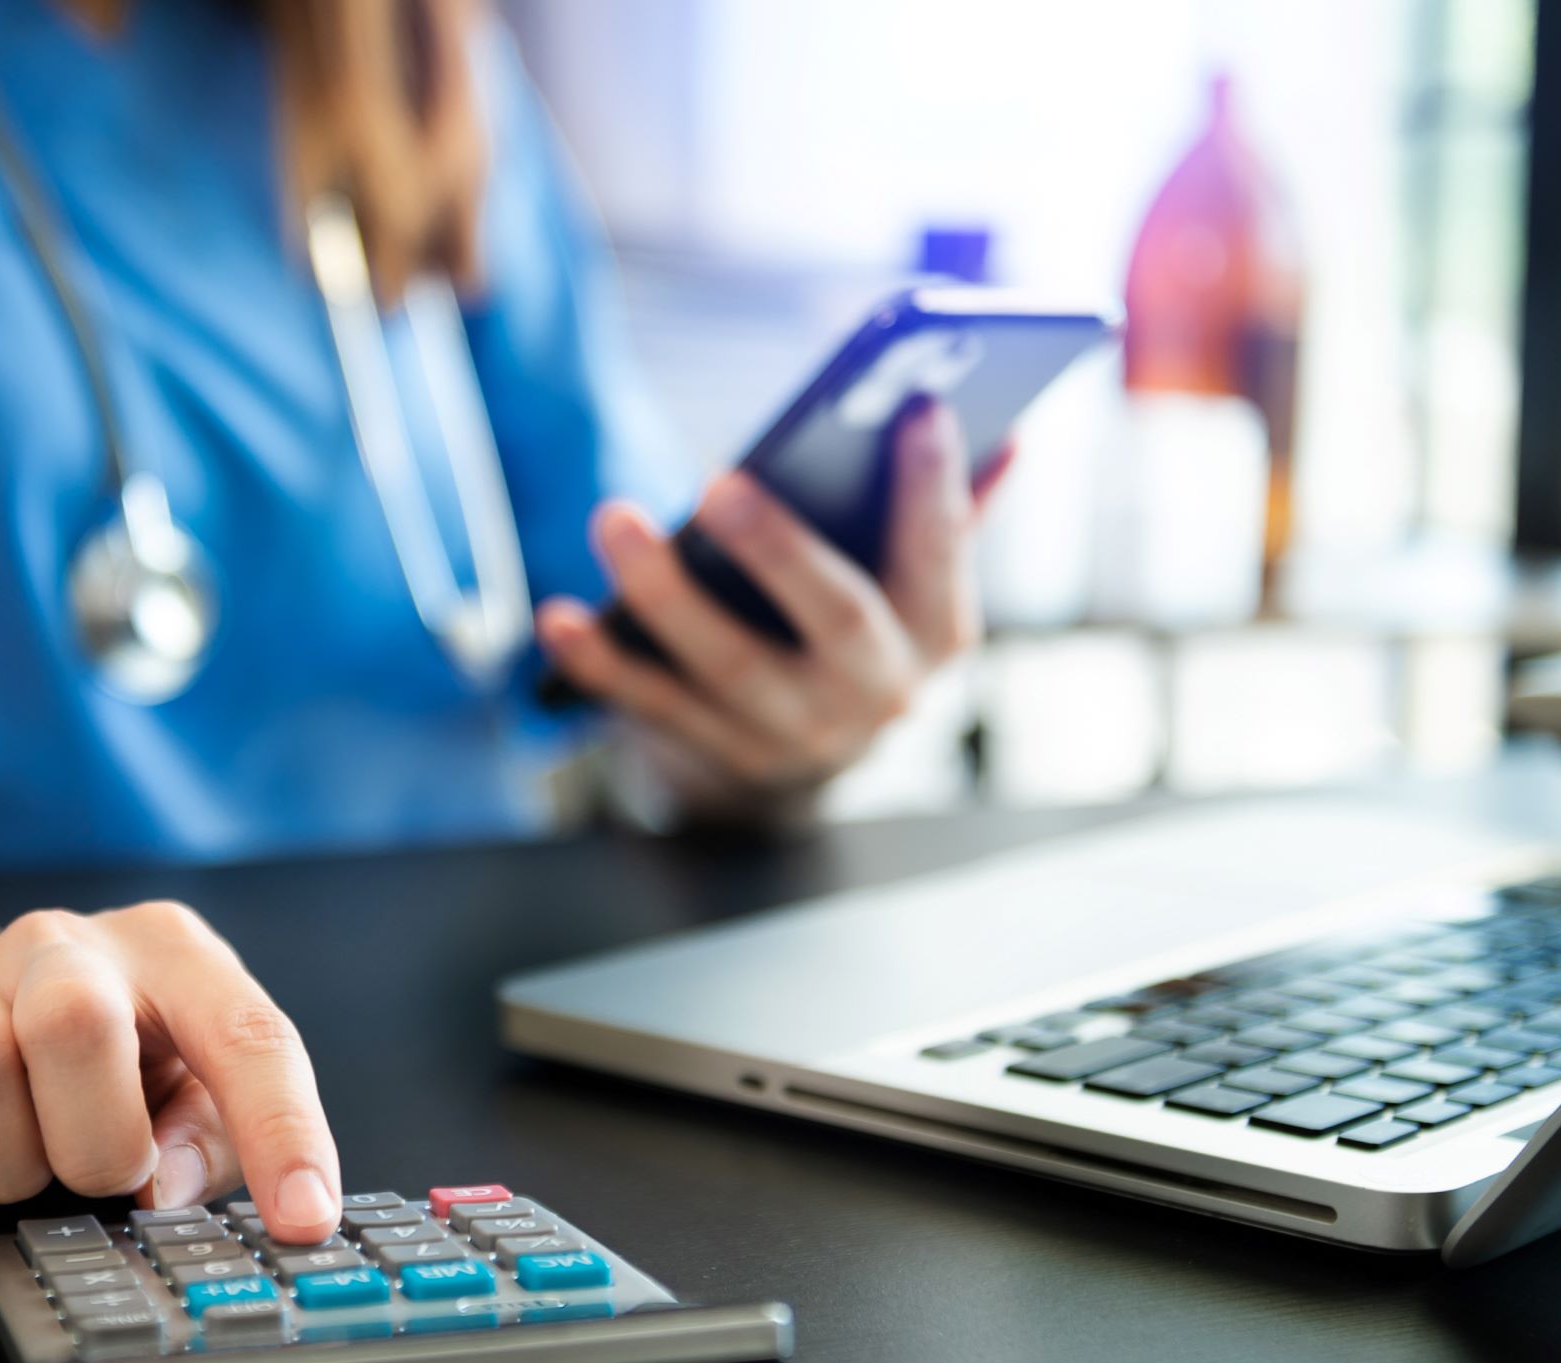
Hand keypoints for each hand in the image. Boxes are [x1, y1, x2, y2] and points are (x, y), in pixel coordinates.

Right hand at [0, 903, 342, 1242]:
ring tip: (29, 1148)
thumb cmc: (119, 1054)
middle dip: (95, 1140)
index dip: (281, 1132)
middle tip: (103, 1168)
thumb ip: (211, 1139)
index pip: (246, 1036)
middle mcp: (66, 944)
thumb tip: (166, 1189)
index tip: (302, 1219)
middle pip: (72, 1022)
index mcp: (173, 954)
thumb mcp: (194, 1086)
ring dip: (4, 1158)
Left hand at [537, 403, 1003, 804]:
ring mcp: (796, 730)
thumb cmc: (868, 626)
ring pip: (727, 665)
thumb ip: (951, 509)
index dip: (935, 486)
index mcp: (938, 631)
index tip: (917, 408)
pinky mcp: (721, 751)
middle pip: (832, 616)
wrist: (819, 756)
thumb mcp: (919, 578)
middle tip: (720, 481)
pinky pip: (653, 706)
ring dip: (666, 596)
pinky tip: (558, 619)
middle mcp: (876, 691)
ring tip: (613, 519)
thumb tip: (1002, 431)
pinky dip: (602, 665)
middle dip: (779, 548)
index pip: (942, 552)